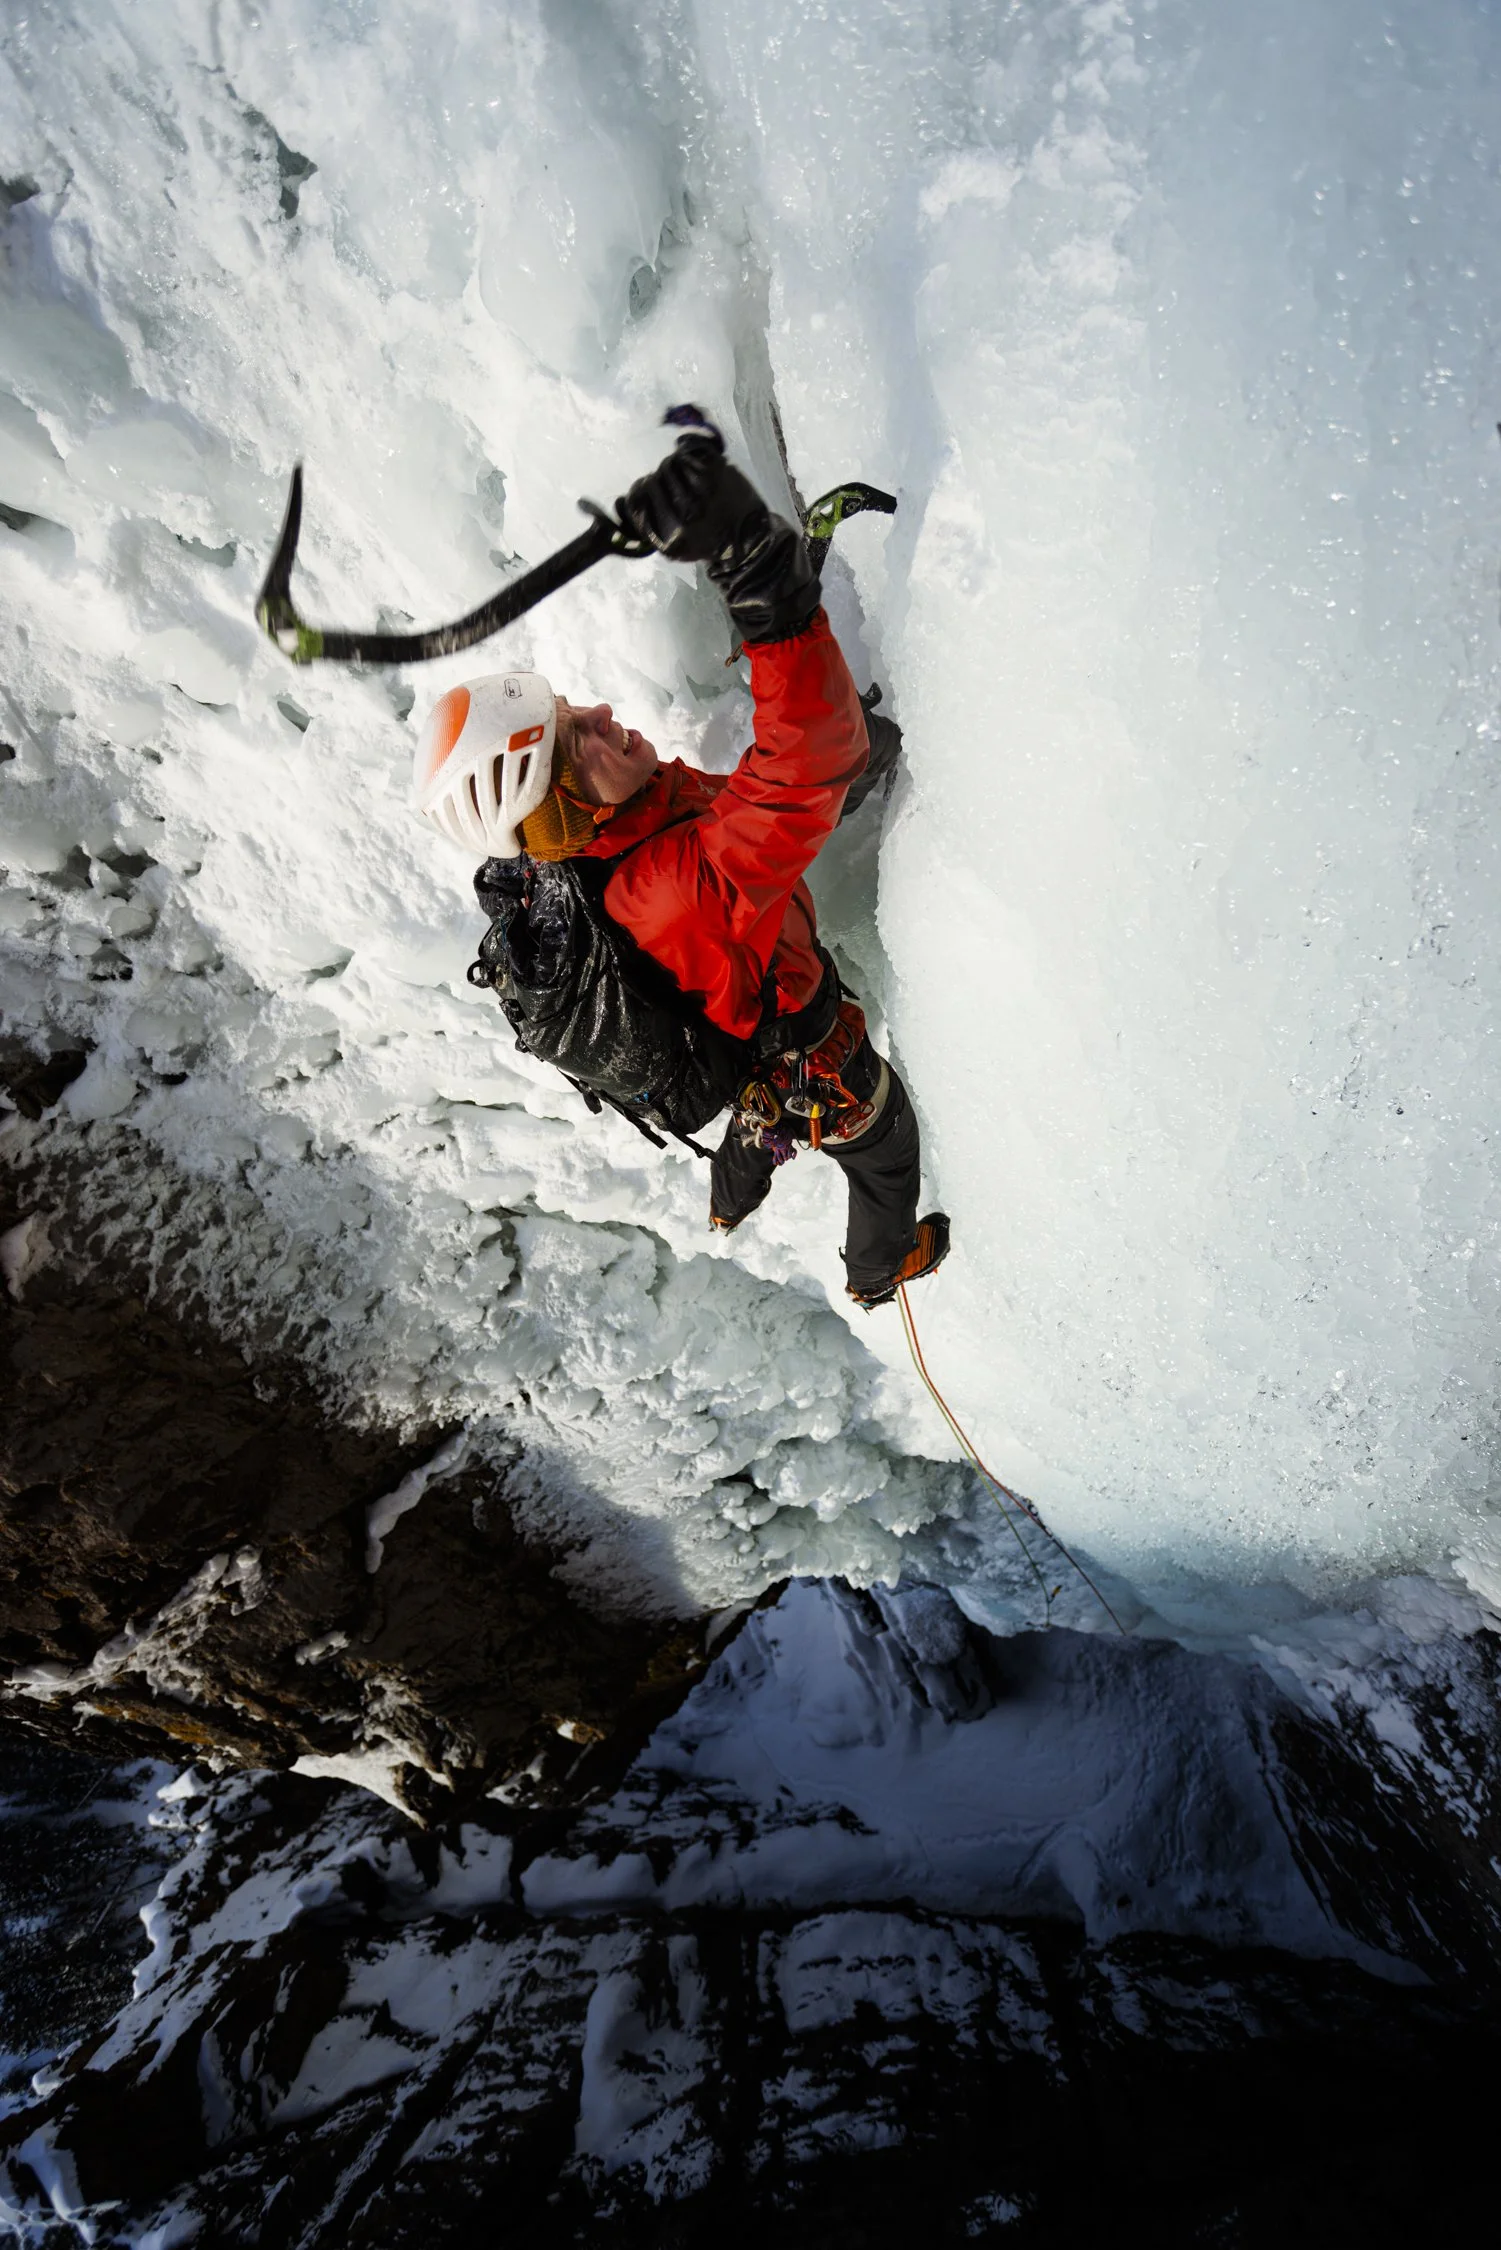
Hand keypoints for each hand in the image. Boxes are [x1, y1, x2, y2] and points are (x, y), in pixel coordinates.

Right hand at [617, 434, 766, 564]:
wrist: (748, 540)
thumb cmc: (706, 544)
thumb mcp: (672, 549)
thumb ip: (646, 526)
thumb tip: (621, 501)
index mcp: (668, 533)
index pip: (636, 499)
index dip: (639, 490)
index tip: (645, 488)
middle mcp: (683, 510)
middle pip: (655, 477)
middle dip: (660, 478)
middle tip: (671, 483)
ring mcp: (701, 488)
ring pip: (671, 463)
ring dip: (674, 465)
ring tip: (684, 473)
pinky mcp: (717, 470)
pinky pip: (690, 448)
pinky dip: (686, 446)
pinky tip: (689, 452)